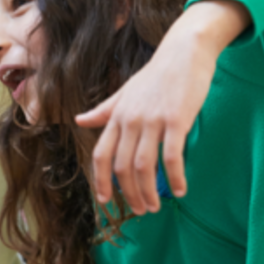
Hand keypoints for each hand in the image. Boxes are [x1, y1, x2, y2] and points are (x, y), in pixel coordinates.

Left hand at [76, 0, 249, 213]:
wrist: (184, 53)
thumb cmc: (155, 75)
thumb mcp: (124, 93)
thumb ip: (103, 110)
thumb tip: (79, 120)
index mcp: (116, 116)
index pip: (101, 155)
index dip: (100, 180)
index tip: (107, 201)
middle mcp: (130, 120)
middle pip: (122, 166)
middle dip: (129, 194)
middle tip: (141, 210)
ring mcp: (152, 120)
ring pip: (143, 166)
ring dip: (148, 192)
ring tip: (156, 206)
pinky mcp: (176, 120)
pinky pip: (172, 157)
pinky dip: (174, 178)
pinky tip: (180, 190)